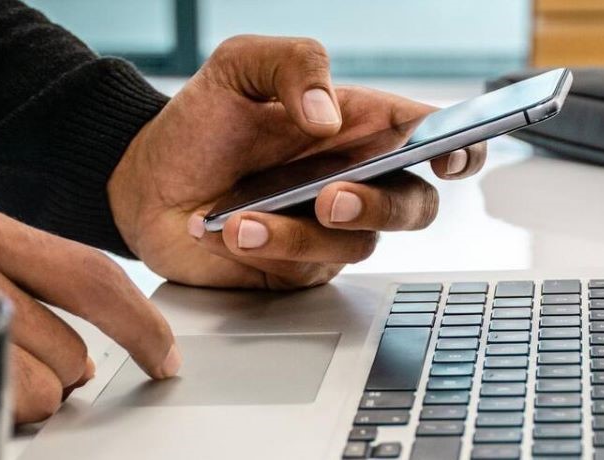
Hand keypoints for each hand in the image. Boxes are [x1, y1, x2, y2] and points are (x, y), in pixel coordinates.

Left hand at [110, 35, 485, 288]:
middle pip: (417, 205)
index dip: (461, 149)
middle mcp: (356, 179)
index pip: (433, 137)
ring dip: (302, 232)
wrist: (142, 181)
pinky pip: (308, 268)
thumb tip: (330, 112)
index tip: (449, 157)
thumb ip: (294, 63)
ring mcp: (329, 229)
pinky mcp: (298, 267)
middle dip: (382, 205)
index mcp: (360, 126)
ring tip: (243, 215)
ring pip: (359, 244)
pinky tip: (230, 229)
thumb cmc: (200, 122)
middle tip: (331, 196)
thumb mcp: (239, 66)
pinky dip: (269, 249)